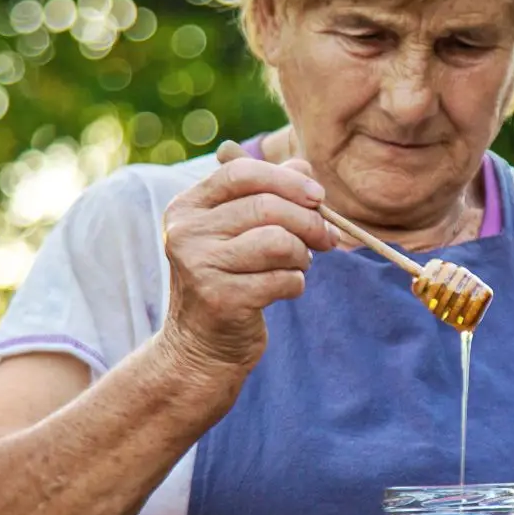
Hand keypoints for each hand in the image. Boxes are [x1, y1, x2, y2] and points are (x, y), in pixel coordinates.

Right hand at [158, 140, 338, 370]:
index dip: (286, 180)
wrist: (201, 347)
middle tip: (327, 239)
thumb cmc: (229, 279)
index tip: (318, 197)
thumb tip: (303, 166)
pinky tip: (284, 289)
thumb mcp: (240, 231)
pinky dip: (295, 284)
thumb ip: (269, 194)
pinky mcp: (220, 299)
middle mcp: (186, 233)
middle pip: (266, 207)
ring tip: (298, 265)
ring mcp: (199, 267)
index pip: (240, 173)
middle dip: (309, 222)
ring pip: (278, 242)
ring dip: (302, 255)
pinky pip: (282, 279)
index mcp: (187, 207)